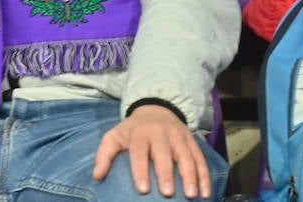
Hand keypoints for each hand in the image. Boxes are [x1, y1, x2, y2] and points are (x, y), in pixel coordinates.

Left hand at [91, 104, 209, 198]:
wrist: (156, 109)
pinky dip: (204, 175)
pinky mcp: (191, 140)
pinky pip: (200, 158)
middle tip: (168, 193)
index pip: (140, 152)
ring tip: (191, 195)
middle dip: (167, 174)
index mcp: (140, 132)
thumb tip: (97, 175)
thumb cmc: (132, 130)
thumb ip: (104, 154)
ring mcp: (178, 136)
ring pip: (186, 156)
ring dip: (190, 176)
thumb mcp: (114, 136)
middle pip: (165, 154)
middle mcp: (161, 132)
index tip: (143, 189)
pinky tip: (205, 192)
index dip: (141, 170)